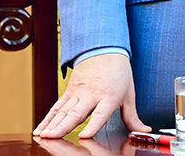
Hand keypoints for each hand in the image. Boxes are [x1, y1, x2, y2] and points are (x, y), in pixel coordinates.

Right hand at [33, 52, 149, 138]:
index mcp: (109, 96)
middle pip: (76, 113)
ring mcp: (78, 92)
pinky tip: (40, 129)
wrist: (104, 48)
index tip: (84, 135)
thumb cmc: (118, 71)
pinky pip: (57, 107)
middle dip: (63, 126)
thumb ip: (132, 117)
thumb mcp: (129, 94)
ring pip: (63, 111)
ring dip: (52, 124)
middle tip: (53, 137)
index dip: (92, 125)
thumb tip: (143, 130)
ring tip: (45, 135)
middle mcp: (91, 95)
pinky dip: (47, 119)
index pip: (100, 114)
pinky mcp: (69, 91)